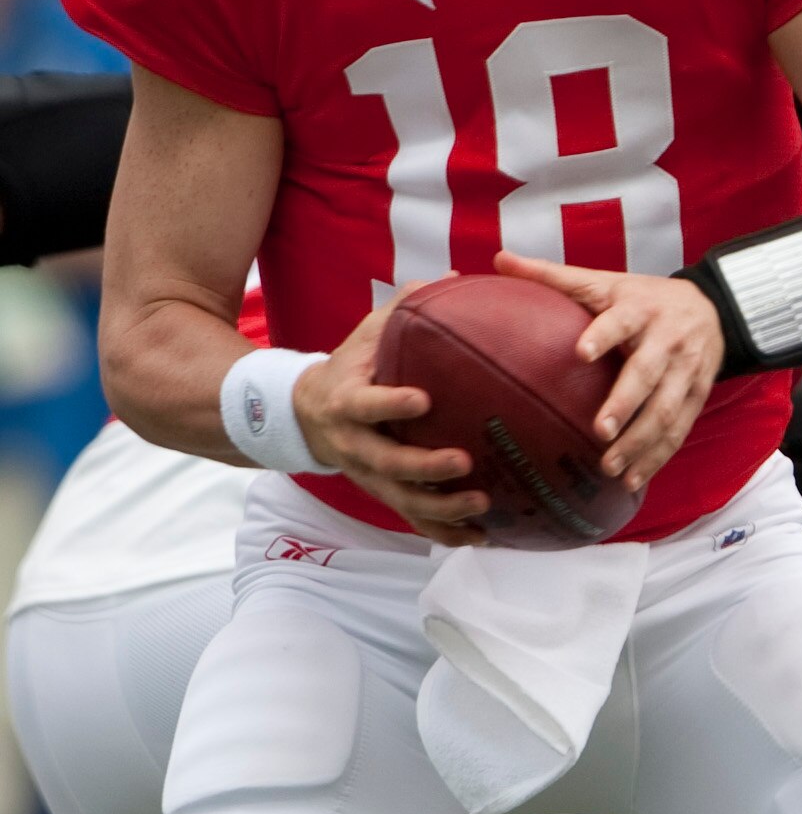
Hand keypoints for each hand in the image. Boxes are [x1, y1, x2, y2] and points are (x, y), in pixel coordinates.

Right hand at [292, 289, 489, 546]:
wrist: (306, 415)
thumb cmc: (351, 366)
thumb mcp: (366, 333)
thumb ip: (405, 307)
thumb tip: (454, 276)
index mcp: (348, 402)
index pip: (367, 405)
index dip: (391, 404)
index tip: (423, 399)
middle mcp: (356, 446)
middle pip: (388, 465)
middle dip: (425, 468)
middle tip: (464, 461)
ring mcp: (369, 477)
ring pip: (403, 502)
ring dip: (442, 510)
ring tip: (483, 506)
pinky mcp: (383, 496)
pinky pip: (414, 521)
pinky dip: (446, 533)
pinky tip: (483, 537)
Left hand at [494, 249, 724, 490]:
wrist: (711, 308)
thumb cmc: (641, 296)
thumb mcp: (603, 281)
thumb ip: (552, 275)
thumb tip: (499, 258)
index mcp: (639, 308)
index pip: (621, 321)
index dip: (603, 335)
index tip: (580, 352)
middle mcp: (666, 339)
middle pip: (647, 374)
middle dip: (625, 403)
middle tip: (599, 430)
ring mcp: (686, 371)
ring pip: (666, 410)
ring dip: (640, 441)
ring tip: (610, 467)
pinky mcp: (696, 396)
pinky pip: (679, 430)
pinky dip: (657, 457)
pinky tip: (632, 479)